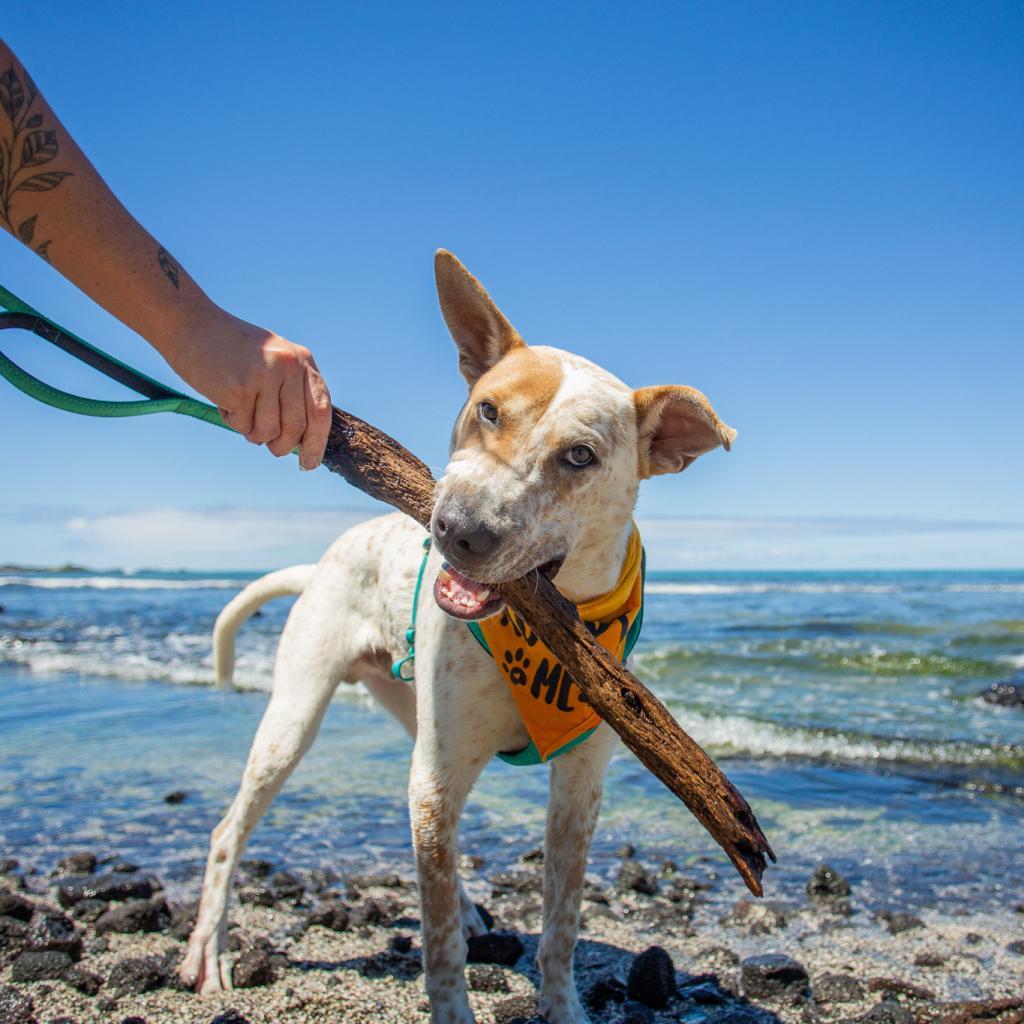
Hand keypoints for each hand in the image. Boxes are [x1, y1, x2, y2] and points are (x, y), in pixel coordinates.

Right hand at [161, 308, 331, 469]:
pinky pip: (242, 425)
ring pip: (268, 431)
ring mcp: (264, 376)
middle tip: (271, 447)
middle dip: (282, 445)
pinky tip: (224, 398)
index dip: (316, 442)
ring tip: (240, 408)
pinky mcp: (239, 388)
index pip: (321, 410)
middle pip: (296, 427)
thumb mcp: (273, 359)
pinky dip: (231, 420)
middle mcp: (288, 367)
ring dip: (252, 431)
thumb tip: (302, 439)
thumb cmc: (232, 350)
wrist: (191, 324)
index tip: (309, 463)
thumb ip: (291, 391)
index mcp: (302, 361)